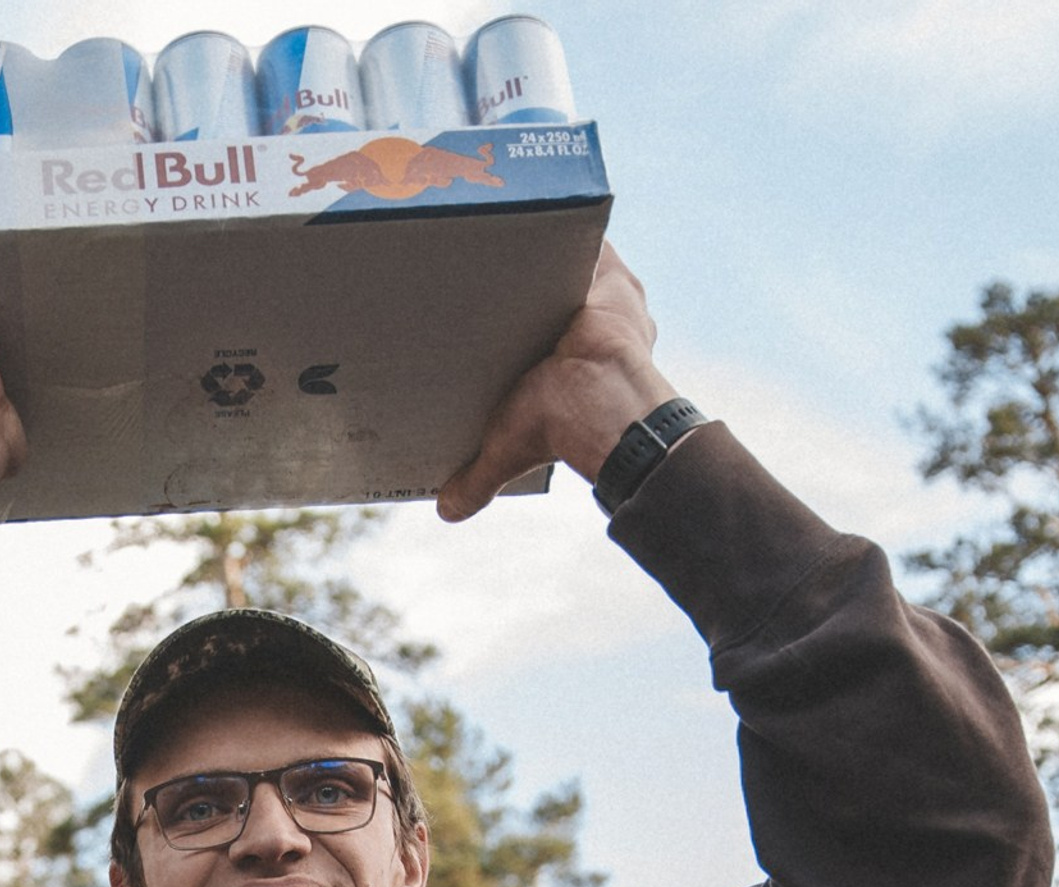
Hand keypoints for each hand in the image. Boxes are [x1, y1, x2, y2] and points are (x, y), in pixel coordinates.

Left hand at [437, 241, 679, 522]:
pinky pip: (590, 233)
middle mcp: (601, 317)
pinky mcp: (610, 270)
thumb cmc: (566, 428)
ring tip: (495, 228)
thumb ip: (480, 478)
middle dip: (529, 269)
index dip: (526, 305)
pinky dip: (567, 219)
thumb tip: (447, 509)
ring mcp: (610, 291)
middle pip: (556, 279)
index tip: (496, 300)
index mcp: (578, 353)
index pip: (547, 315)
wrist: (605, 405)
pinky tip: (531, 205)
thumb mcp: (509, 452)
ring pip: (572, 255)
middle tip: (484, 258)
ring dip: (544, 244)